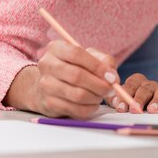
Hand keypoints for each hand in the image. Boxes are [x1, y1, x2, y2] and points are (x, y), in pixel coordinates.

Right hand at [5, 41, 119, 118]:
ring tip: (101, 96)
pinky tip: (93, 104)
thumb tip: (112, 78)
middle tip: (110, 89)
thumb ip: (105, 62)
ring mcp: (45, 85)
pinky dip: (89, 109)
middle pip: (76, 76)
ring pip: (77, 95)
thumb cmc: (76, 67)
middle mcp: (47, 65)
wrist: (51, 85)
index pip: (76, 54)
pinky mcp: (48, 103)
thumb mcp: (91, 57)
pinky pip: (74, 109)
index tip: (111, 76)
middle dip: (99, 85)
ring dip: (95, 97)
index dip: (97, 66)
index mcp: (56, 48)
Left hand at [111, 74, 157, 112]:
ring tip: (152, 110)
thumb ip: (117, 100)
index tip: (121, 108)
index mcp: (135, 82)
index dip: (125, 97)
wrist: (156, 97)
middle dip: (139, 99)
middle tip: (135, 109)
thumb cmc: (136, 99)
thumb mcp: (124, 98)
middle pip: (144, 89)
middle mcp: (149, 84)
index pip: (129, 86)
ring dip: (156, 101)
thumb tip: (114, 102)